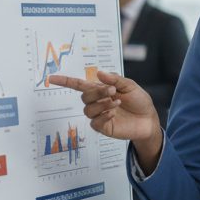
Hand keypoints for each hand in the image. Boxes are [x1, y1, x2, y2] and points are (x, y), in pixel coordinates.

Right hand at [47, 71, 162, 172]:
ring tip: (117, 103)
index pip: (79, 85)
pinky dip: (103, 115)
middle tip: (113, 91)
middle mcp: (97, 102)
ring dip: (102, 104)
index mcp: (101, 90)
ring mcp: (99, 115)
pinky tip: (113, 113)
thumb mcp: (130, 86)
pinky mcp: (103, 127)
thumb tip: (99, 72)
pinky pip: (94, 122)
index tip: (51, 79)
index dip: (65, 81)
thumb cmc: (139, 101)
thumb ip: (115, 79)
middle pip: (84, 96)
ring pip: (88, 109)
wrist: (149, 119)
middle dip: (97, 92)